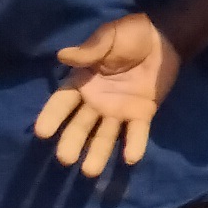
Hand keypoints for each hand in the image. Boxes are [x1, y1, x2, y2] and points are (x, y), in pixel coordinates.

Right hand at [33, 14, 182, 177]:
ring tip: (90, 172)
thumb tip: (63, 55)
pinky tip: (130, 158)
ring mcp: (119, 110)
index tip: (42, 132)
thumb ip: (90, 51)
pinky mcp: (142, 113)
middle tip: (65, 159)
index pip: (62, 102)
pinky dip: (134, 144)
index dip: (52, 116)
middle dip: (72, 142)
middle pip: (81, 125)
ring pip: (105, 134)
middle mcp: (97, 101)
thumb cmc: (131, 34)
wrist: (164, 38)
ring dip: (98, 153)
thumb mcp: (109, 37)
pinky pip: (136, 131)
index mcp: (83, 81)